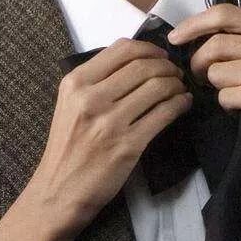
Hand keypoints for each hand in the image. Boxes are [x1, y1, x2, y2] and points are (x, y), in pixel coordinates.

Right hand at [30, 39, 190, 228]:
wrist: (58, 191)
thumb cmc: (69, 146)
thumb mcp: (71, 104)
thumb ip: (98, 80)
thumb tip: (139, 59)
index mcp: (75, 83)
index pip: (122, 48)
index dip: (150, 48)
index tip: (161, 55)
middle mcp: (90, 99)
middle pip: (145, 65)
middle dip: (168, 66)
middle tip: (175, 74)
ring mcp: (110, 122)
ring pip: (159, 86)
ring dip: (177, 84)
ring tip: (179, 89)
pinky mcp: (128, 143)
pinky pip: (166, 112)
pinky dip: (181, 104)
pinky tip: (183, 104)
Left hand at [169, 5, 240, 169]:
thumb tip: (198, 35)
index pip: (225, 13)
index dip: (194, 23)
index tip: (175, 38)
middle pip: (215, 43)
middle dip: (198, 64)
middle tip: (201, 78)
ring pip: (216, 72)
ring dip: (216, 88)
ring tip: (235, 94)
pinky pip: (225, 96)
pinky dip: (228, 106)